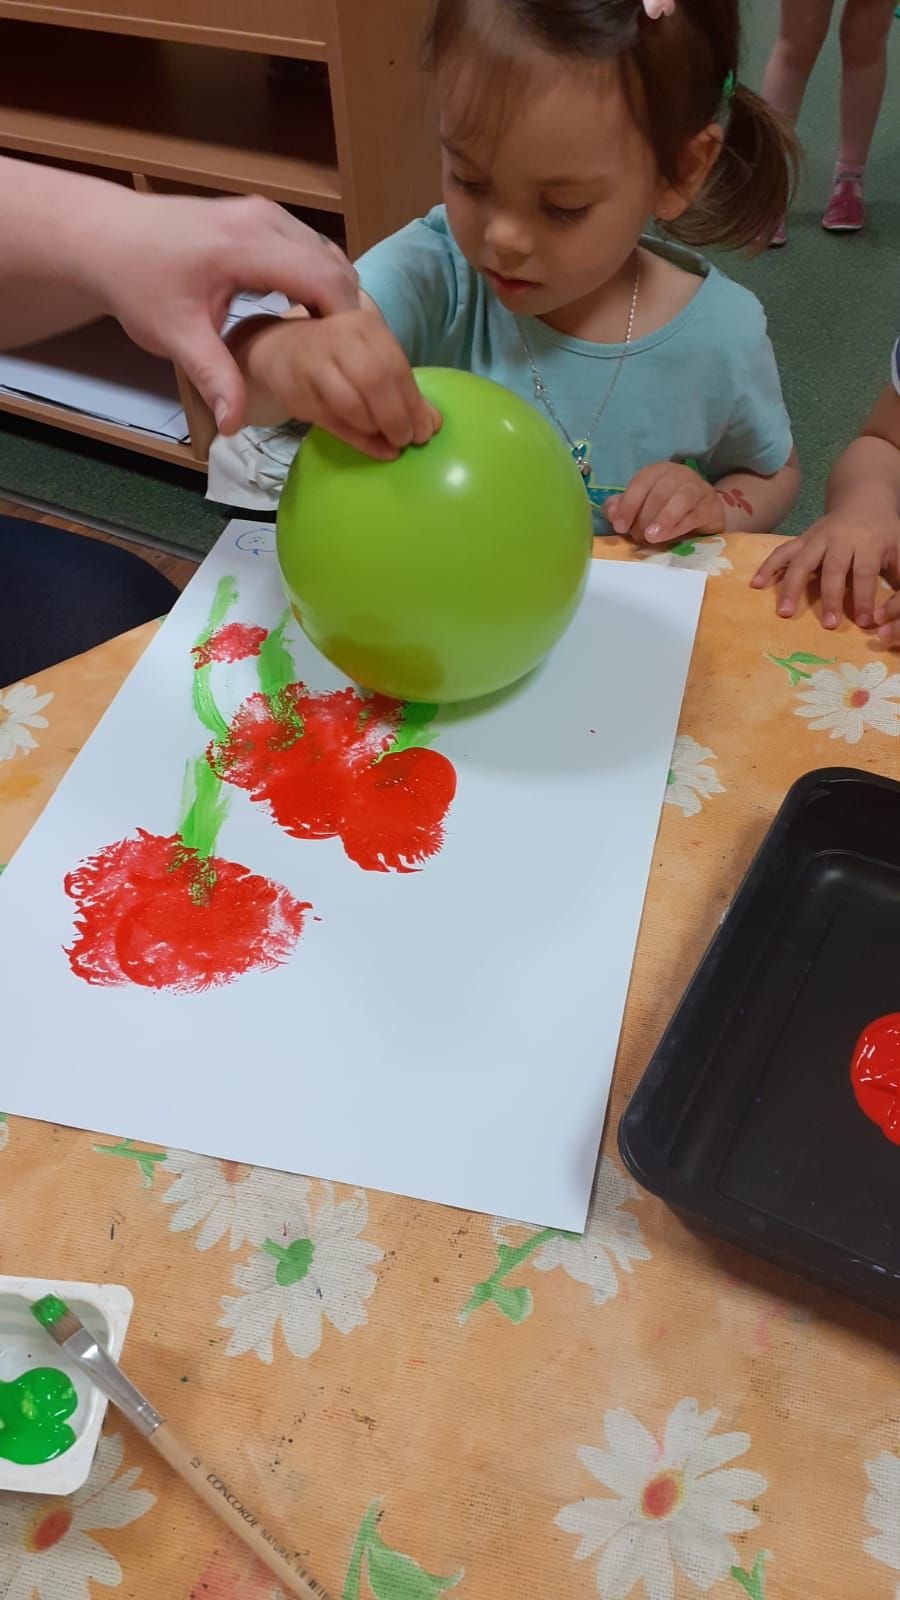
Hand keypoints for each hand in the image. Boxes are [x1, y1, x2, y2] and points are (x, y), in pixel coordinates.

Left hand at [92, 192, 359, 433]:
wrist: (106, 236)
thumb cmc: (138, 283)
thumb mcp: (175, 337)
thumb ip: (213, 378)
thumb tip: (232, 426)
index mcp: (248, 245)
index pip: (326, 280)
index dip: (347, 322)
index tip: (350, 363)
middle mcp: (266, 219)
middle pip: (336, 264)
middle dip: (347, 312)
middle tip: (345, 360)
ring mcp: (265, 213)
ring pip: (327, 253)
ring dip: (334, 296)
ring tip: (327, 342)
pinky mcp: (260, 216)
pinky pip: (309, 247)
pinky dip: (317, 280)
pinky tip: (304, 316)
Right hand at [246, 307, 439, 458]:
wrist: (279, 350)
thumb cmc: (338, 356)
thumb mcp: (372, 360)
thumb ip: (402, 389)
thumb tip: (432, 424)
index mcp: (365, 325)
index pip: (395, 366)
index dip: (414, 403)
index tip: (426, 431)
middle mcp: (338, 338)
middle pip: (375, 382)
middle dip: (396, 417)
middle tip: (407, 440)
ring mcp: (314, 364)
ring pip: (351, 403)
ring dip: (375, 429)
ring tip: (390, 442)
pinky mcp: (297, 392)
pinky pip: (332, 421)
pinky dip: (357, 439)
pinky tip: (373, 448)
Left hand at [605, 462, 724, 544]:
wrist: (703, 517)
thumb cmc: (665, 512)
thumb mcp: (640, 509)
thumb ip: (621, 508)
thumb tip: (610, 512)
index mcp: (658, 471)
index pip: (641, 482)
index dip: (628, 504)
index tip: (620, 526)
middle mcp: (679, 474)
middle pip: (660, 491)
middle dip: (645, 516)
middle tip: (637, 537)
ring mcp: (698, 488)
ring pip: (681, 498)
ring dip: (664, 518)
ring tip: (651, 537)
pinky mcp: (711, 506)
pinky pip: (695, 514)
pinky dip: (680, 526)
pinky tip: (668, 537)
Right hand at [751, 513, 899, 630]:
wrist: (863, 499)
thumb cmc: (883, 531)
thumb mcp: (899, 547)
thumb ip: (899, 574)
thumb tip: (897, 608)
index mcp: (866, 542)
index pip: (864, 573)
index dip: (864, 597)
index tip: (864, 622)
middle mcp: (838, 539)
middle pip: (832, 569)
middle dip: (830, 597)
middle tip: (828, 624)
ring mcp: (816, 539)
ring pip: (802, 562)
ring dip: (791, 587)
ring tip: (784, 612)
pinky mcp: (802, 540)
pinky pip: (782, 552)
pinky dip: (768, 567)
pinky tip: (756, 584)